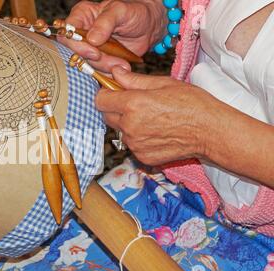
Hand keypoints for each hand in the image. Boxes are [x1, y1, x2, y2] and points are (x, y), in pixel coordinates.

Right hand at [58, 0, 165, 72]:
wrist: (148, 27)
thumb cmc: (134, 13)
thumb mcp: (121, 11)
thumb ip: (105, 22)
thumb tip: (92, 39)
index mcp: (81, 16)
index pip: (67, 33)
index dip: (78, 46)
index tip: (95, 52)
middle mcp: (81, 33)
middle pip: (74, 53)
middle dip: (94, 61)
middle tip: (112, 62)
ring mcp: (88, 48)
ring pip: (86, 65)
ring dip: (104, 68)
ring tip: (122, 63)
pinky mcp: (97, 61)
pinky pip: (96, 72)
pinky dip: (108, 73)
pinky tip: (120, 66)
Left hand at [96, 66, 227, 165]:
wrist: (210, 131)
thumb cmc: (192, 104)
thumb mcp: (163, 84)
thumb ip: (134, 80)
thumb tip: (115, 72)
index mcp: (133, 104)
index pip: (100, 100)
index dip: (106, 94)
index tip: (114, 92)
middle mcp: (130, 126)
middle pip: (106, 116)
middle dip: (115, 109)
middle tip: (135, 104)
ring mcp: (135, 144)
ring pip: (119, 131)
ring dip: (127, 124)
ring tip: (150, 118)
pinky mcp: (142, 156)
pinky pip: (132, 145)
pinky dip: (138, 138)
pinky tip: (156, 132)